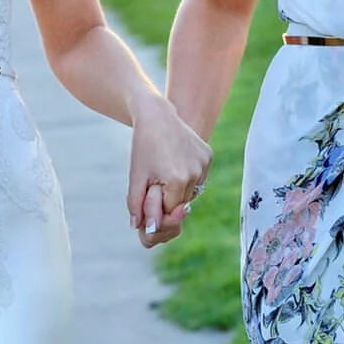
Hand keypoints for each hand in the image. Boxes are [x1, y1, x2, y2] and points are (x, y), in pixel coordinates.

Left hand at [128, 95, 211, 249]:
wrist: (156, 115)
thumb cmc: (143, 147)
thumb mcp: (135, 176)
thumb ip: (137, 204)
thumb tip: (139, 227)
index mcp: (176, 180)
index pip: (169, 210)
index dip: (157, 206)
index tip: (149, 193)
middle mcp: (195, 173)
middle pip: (181, 202)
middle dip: (167, 198)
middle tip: (155, 178)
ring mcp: (204, 163)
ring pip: (191, 190)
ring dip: (177, 187)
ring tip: (164, 166)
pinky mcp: (208, 155)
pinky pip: (198, 176)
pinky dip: (187, 174)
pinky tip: (176, 159)